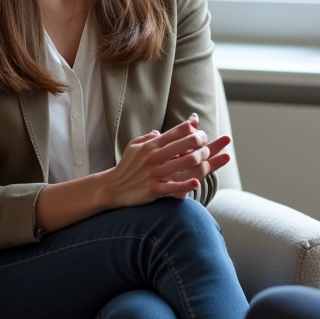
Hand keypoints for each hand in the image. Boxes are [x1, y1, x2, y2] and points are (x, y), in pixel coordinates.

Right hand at [102, 116, 230, 207]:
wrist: (112, 188)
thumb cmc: (127, 166)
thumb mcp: (134, 146)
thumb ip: (150, 137)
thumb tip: (162, 131)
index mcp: (151, 145)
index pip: (176, 132)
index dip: (191, 128)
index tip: (200, 129)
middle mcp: (154, 157)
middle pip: (184, 145)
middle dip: (200, 141)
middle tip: (207, 143)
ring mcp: (154, 174)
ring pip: (183, 163)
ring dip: (199, 159)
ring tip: (207, 158)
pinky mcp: (153, 190)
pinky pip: (173, 187)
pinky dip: (186, 185)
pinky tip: (197, 182)